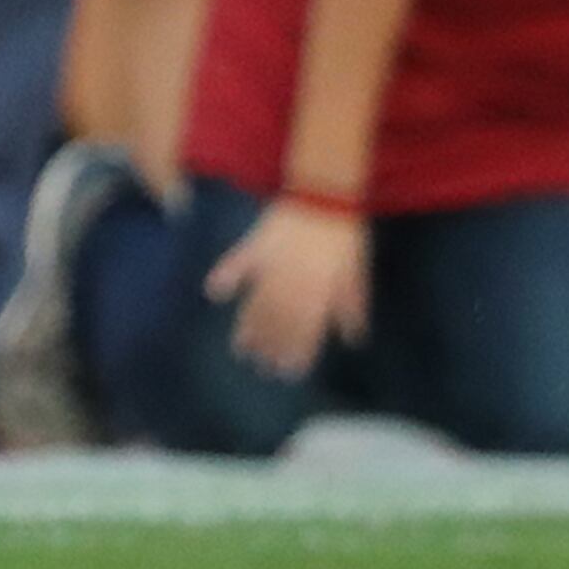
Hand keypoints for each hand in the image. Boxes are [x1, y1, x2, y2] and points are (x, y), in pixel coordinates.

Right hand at [204, 196, 369, 382]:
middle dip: (270, 348)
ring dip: (247, 327)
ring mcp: (271, 266)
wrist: (325, 195)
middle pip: (278, 323)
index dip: (297, 353)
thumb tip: (352, 338)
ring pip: (255, 303)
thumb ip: (351, 306)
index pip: (306, 331)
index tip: (288, 373)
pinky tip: (212, 294)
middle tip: (260, 368)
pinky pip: (236, 264)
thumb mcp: (355, 274)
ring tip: (239, 348)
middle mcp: (292, 284)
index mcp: (319, 292)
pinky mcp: (255, 246)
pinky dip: (224, 278)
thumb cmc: (345, 237)